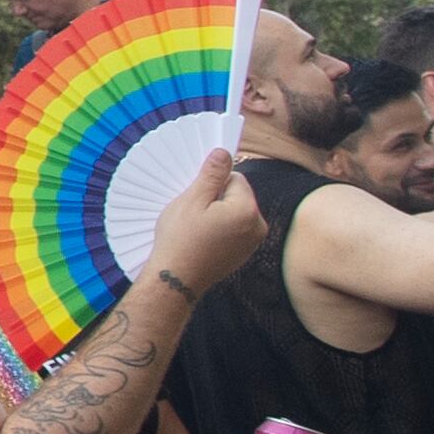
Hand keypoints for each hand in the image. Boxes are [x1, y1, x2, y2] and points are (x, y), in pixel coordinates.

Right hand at [141, 151, 265, 294]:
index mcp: (248, 210)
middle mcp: (258, 227)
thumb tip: (224, 153)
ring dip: (216, 215)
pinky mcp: (243, 254)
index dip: (212, 184)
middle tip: (193, 216)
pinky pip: (233, 230)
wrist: (176, 280)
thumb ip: (212, 174)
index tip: (195, 199)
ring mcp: (252, 243)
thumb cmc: (181, 240)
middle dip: (216, 199)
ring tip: (196, 230)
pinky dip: (219, 230)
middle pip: (237, 196)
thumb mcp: (192, 200)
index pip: (235, 178)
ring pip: (234, 213)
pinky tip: (201, 241)